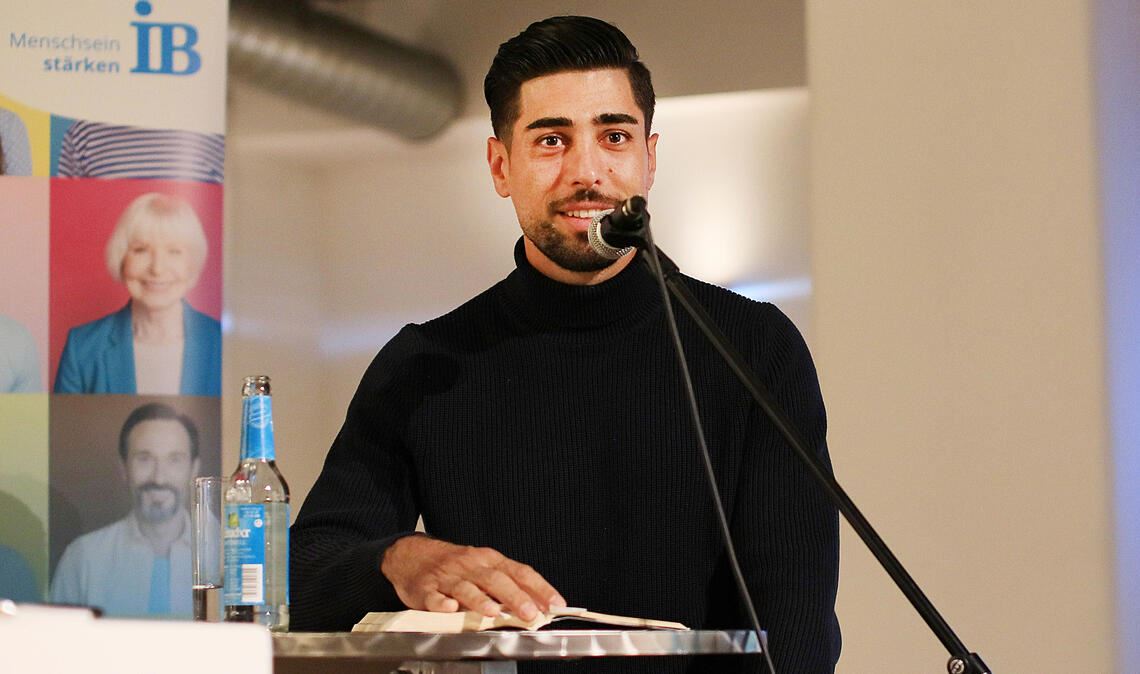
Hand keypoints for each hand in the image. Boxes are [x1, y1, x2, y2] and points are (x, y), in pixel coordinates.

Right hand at [381, 535, 565, 620]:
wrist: (412, 555)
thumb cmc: (455, 566)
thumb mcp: (483, 568)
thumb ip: (507, 585)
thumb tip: (538, 605)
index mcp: (489, 560)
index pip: (520, 572)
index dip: (540, 588)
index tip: (556, 603)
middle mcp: (471, 566)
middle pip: (496, 579)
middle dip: (515, 597)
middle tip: (531, 613)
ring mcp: (448, 577)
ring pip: (466, 587)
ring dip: (480, 600)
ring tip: (493, 613)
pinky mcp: (426, 588)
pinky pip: (434, 596)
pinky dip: (441, 603)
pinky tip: (449, 609)